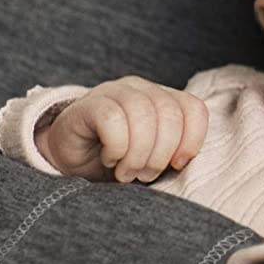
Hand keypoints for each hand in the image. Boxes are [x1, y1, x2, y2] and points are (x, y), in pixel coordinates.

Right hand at [36, 77, 207, 182]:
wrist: (68, 161)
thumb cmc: (116, 161)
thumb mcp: (151, 157)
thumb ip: (172, 152)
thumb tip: (184, 162)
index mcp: (163, 98)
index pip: (194, 109)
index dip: (192, 140)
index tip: (177, 165)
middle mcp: (141, 89)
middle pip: (170, 114)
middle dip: (161, 153)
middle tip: (144, 175)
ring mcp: (114, 92)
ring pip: (143, 114)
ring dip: (138, 154)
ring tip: (127, 172)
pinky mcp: (88, 104)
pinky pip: (112, 119)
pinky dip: (116, 147)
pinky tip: (109, 158)